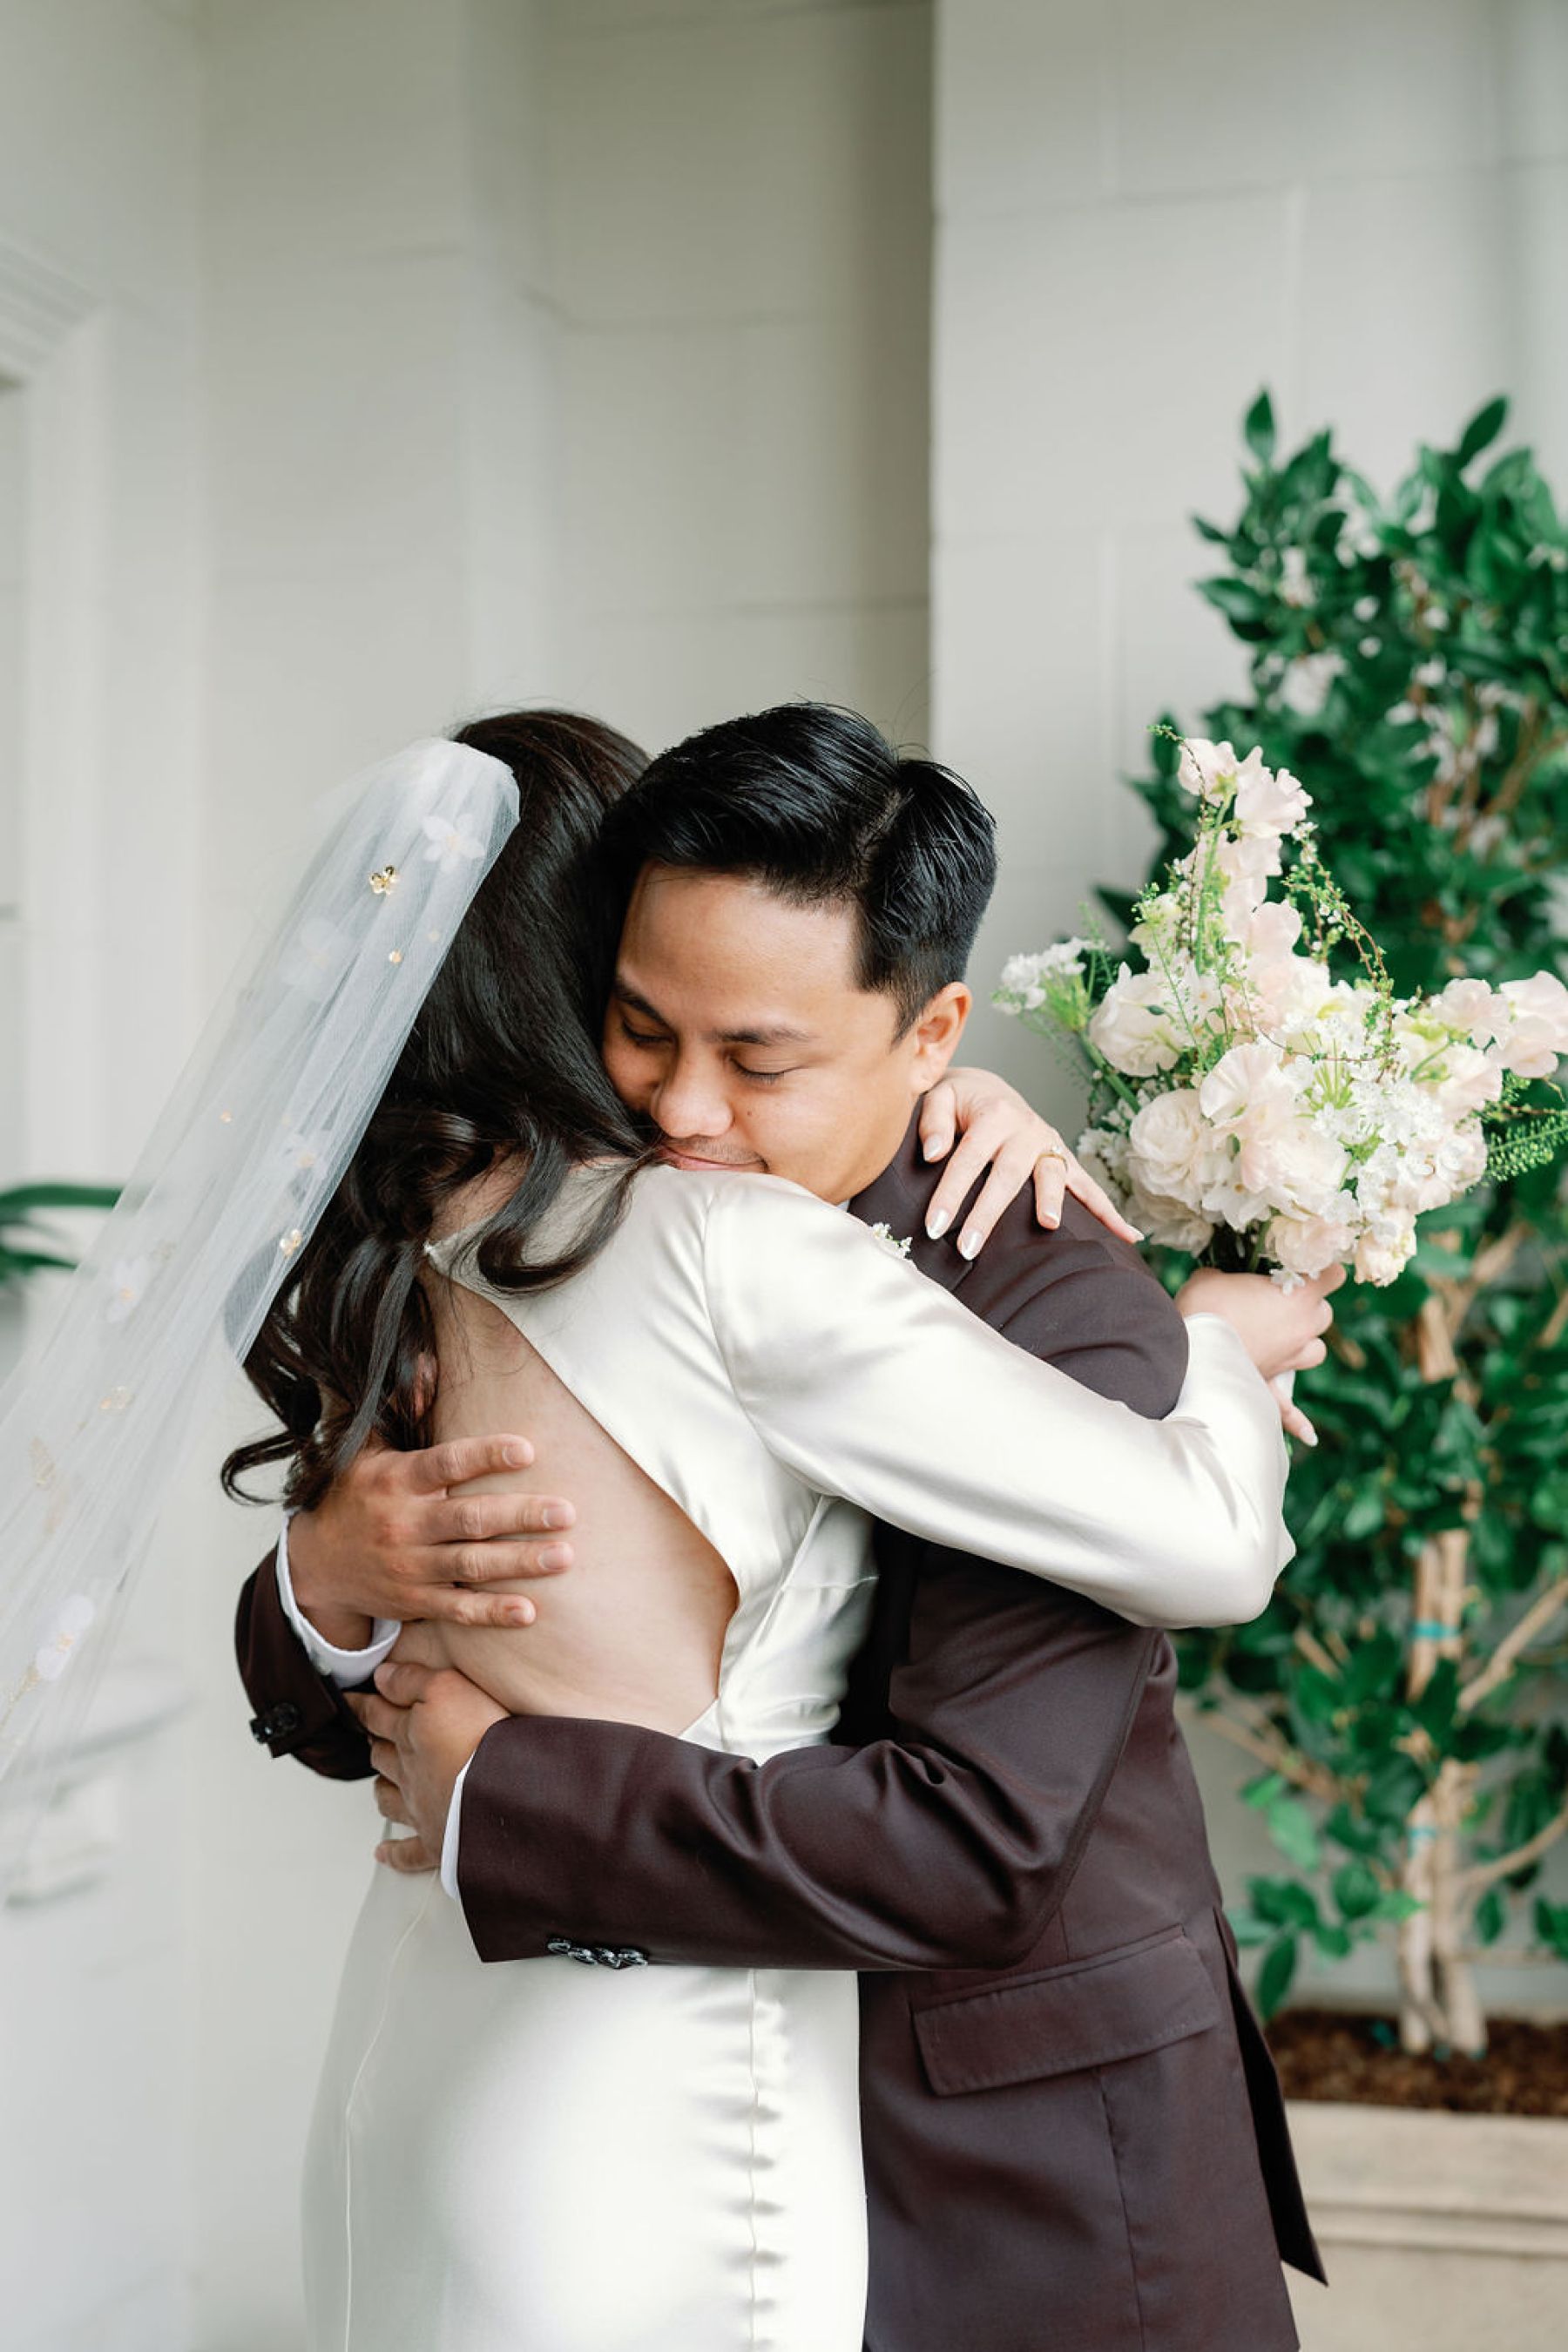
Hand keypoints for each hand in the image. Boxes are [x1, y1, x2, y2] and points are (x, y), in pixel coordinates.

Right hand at [289, 1435, 576, 1641]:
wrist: (316, 1563)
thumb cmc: (353, 1493)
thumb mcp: (362, 1446)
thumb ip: (397, 1407)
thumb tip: (427, 1363)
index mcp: (397, 1480)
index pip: (447, 1464)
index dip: (487, 1456)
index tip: (528, 1450)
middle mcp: (405, 1523)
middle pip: (471, 1519)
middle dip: (522, 1515)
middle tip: (567, 1512)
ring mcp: (410, 1566)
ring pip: (472, 1565)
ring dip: (521, 1562)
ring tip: (565, 1555)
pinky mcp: (415, 1601)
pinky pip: (458, 1609)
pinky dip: (491, 1612)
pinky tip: (528, 1611)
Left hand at [345, 1658, 507, 1871]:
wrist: (502, 1794)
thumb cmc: (479, 1738)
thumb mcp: (448, 1687)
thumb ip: (411, 1679)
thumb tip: (381, 1676)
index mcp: (410, 1734)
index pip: (377, 1715)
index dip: (362, 1705)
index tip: (349, 1700)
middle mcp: (409, 1772)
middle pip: (382, 1756)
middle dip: (375, 1743)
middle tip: (373, 1735)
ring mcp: (420, 1808)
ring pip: (389, 1798)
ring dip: (381, 1788)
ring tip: (379, 1782)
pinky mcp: (436, 1841)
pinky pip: (407, 1852)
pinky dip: (393, 1853)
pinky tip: (383, 1853)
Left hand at [918, 1067, 1143, 1256]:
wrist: (987, 1089)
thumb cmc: (957, 1102)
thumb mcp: (938, 1097)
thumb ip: (933, 1122)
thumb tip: (934, 1154)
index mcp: (994, 1113)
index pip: (968, 1158)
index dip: (950, 1193)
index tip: (933, 1227)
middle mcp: (1026, 1129)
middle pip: (1008, 1175)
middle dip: (987, 1214)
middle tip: (967, 1248)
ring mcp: (1049, 1145)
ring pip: (1052, 1176)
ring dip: (1052, 1202)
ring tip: (1049, 1226)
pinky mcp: (1063, 1160)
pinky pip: (1089, 1187)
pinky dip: (1109, 1212)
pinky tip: (1130, 1237)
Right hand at [1175, 1266, 1344, 1442]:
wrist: (1189, 1349)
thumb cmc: (1205, 1305)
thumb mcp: (1212, 1277)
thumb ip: (1224, 1276)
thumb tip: (1219, 1279)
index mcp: (1298, 1296)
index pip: (1334, 1276)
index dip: (1324, 1270)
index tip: (1307, 1267)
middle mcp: (1303, 1328)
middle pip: (1325, 1314)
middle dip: (1309, 1307)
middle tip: (1282, 1300)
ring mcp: (1290, 1360)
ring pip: (1317, 1351)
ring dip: (1307, 1344)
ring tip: (1287, 1340)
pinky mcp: (1270, 1386)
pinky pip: (1290, 1409)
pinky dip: (1298, 1421)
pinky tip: (1310, 1437)